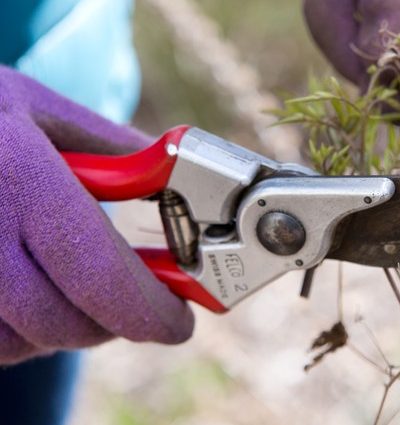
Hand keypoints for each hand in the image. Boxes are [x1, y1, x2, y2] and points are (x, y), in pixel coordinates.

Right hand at [0, 67, 193, 364]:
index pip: (100, 272)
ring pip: (20, 343)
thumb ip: (111, 147)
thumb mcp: (37, 109)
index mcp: (17, 170)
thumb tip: (179, 181)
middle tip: (130, 309)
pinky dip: (14, 333)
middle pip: (61, 322)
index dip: (149, 310)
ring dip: (57, 330)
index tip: (178, 322)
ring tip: (65, 288)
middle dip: (109, 323)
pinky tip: (19, 295)